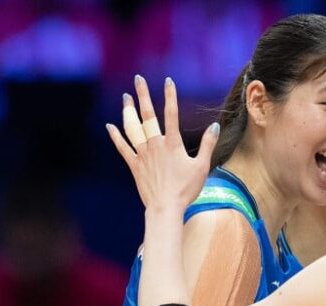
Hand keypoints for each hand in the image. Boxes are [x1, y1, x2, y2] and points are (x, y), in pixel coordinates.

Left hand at [106, 75, 219, 215]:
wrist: (165, 207)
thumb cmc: (186, 189)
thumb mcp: (202, 167)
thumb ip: (208, 145)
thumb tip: (215, 126)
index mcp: (173, 144)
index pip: (172, 114)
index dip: (170, 96)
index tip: (168, 81)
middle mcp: (155, 145)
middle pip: (147, 115)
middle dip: (143, 95)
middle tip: (138, 79)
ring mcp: (142, 154)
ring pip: (132, 128)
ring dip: (128, 111)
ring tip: (126, 97)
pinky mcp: (134, 165)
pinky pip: (122, 147)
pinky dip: (115, 136)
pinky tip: (110, 125)